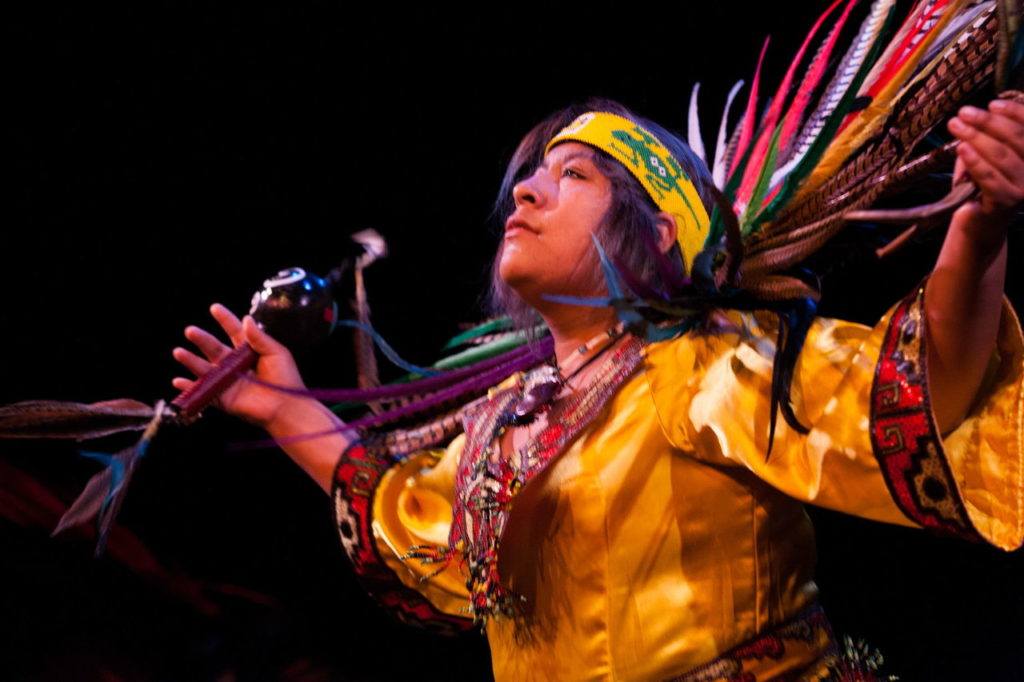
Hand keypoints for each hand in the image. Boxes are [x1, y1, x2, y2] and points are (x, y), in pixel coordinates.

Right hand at [172, 303, 306, 428]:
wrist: (286, 407)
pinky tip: (178, 381)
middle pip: (214, 349)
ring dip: (191, 361)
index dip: (225, 320)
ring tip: (178, 352)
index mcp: (249, 352)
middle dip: (202, 339)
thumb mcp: (276, 353)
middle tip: (190, 331)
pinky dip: (189, 388)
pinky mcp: (224, 399)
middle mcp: (235, 366)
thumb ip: (259, 337)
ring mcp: (228, 382)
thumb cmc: (286, 379)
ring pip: (205, 369)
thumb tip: (246, 319)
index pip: (234, 332)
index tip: (215, 308)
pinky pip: (203, 392)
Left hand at [947, 97, 1023, 252]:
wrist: (978, 222)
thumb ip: (988, 137)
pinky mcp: (1006, 202)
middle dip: (988, 122)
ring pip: (1001, 156)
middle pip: (1015, 139)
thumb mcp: (986, 156)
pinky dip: (974, 160)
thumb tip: (979, 114)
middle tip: (964, 112)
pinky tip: (961, 148)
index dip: (1014, 112)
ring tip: (956, 126)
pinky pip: (989, 177)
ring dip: (976, 137)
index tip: (992, 103)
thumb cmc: (981, 184)